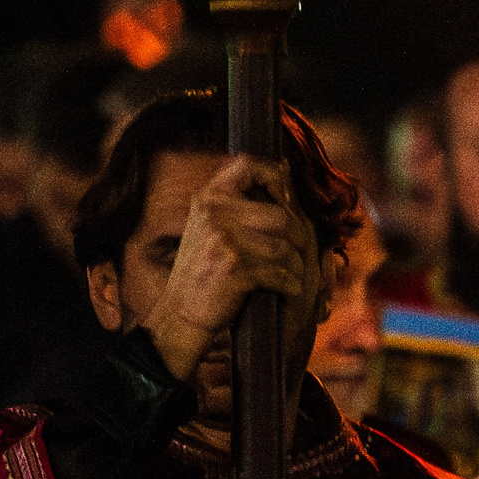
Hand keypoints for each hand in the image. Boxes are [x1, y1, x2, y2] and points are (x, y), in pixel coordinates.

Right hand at [147, 155, 319, 383]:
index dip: (275, 175)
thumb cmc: (203, 271)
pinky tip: (288, 289)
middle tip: (299, 251)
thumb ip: (237, 204)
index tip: (287, 196)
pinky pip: (281, 273)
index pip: (247, 164)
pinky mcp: (235, 271)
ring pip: (285, 247)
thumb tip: (285, 172)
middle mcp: (214, 214)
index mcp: (208, 198)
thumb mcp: (208, 227)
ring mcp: (224, 242)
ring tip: (294, 274)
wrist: (180, 314)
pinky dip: (290, 285)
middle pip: (282, 216)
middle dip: (299, 237)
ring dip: (297, 265)